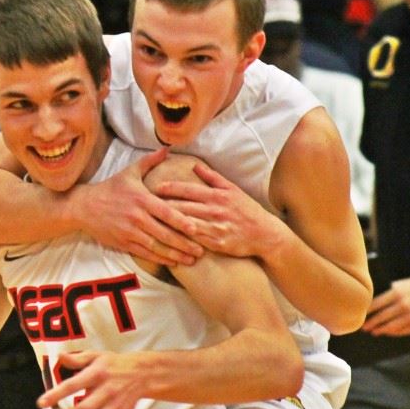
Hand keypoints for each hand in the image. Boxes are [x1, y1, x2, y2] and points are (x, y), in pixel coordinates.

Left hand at [36, 351, 143, 408]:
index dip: (56, 395)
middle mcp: (106, 391)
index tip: (41, 403)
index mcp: (97, 374)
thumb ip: (77, 358)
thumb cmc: (115, 365)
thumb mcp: (96, 355)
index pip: (73, 385)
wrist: (143, 374)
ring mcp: (115, 406)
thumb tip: (60, 357)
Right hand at [76, 148, 201, 265]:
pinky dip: (160, 259)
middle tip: (201, 251)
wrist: (84, 207)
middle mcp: (137, 217)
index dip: (181, 222)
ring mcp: (130, 232)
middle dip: (184, 243)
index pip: (166, 212)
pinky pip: (145, 253)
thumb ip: (150, 161)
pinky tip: (172, 262)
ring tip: (191, 260)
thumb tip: (167, 148)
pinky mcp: (124, 243)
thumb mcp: (130, 172)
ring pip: (156, 246)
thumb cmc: (110, 188)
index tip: (196, 229)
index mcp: (142, 199)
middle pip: (164, 233)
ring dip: (175, 254)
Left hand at [155, 161, 278, 257]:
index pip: (188, 190)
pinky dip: (180, 238)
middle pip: (183, 206)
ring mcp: (215, 227)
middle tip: (145, 204)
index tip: (154, 187)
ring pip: (186, 223)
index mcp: (217, 195)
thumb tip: (195, 165)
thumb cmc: (247, 210)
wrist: (264, 234)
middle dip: (162, 205)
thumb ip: (213, 178)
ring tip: (151, 220)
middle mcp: (214, 210)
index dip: (170, 188)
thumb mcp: (233, 190)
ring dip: (168, 222)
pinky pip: (194, 240)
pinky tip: (167, 237)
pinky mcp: (217, 243)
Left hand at [361, 272, 409, 335]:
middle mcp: (404, 305)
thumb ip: (389, 294)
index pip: (376, 304)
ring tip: (374, 332)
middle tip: (364, 327)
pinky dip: (394, 333)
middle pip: (382, 317)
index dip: (366, 312)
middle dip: (371, 323)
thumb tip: (373, 307)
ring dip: (381, 330)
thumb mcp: (402, 284)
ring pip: (391, 327)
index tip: (360, 316)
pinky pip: (403, 331)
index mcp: (397, 292)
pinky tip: (388, 332)